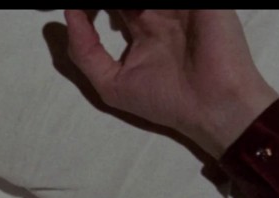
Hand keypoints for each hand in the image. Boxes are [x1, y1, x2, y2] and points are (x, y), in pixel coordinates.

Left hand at [65, 10, 278, 157]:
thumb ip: (84, 51)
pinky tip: (138, 10)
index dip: (90, 6)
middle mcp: (160, 14)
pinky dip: (151, 1)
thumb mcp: (110, 83)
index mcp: (142, 29)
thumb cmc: (164, 100)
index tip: (72, 6)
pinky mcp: (201, 3)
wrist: (211, 107)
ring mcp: (180, 7)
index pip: (113, 4)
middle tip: (85, 2)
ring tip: (121, 10)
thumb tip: (67, 16)